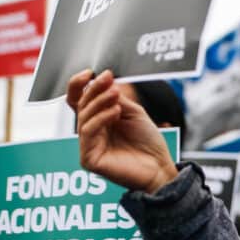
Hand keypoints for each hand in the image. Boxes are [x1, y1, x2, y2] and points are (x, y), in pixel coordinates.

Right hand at [68, 69, 176, 192]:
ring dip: (99, 102)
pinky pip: (88, 133)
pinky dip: (101, 118)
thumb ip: (116, 99)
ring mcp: (88, 147)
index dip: (78, 85)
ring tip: (115, 93)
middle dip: (94, 90)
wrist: (160, 167)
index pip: (79, 101)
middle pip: (81, 106)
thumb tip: (103, 80)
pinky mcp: (89, 159)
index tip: (90, 72)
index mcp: (98, 120)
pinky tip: (116, 111)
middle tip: (108, 79)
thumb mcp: (133, 112)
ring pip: (84, 118)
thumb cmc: (149, 143)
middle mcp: (91, 133)